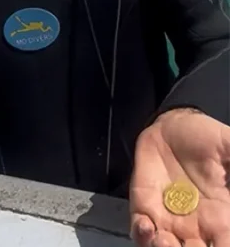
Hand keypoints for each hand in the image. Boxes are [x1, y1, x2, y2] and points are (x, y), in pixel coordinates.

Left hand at [129, 108, 229, 245]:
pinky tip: (146, 226)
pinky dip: (142, 233)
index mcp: (221, 216)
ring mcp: (168, 218)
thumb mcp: (229, 146)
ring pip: (166, 246)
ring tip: (164, 241)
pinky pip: (141, 229)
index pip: (224, 244)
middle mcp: (196, 224)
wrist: (172, 127)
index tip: (219, 246)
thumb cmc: (205, 139)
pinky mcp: (144, 207)